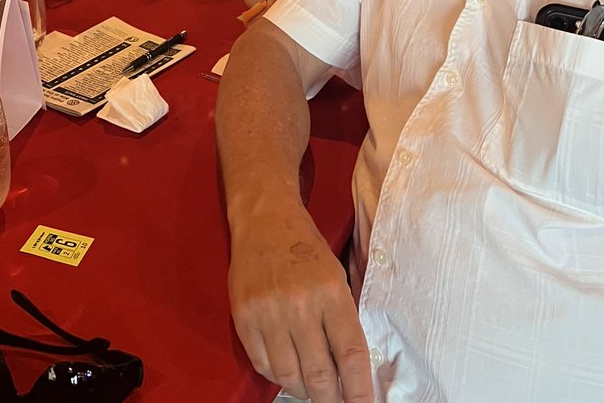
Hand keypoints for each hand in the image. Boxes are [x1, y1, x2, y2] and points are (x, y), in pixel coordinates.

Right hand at [228, 204, 372, 402]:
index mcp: (330, 292)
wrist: (264, 219)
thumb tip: (352, 369)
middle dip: (331, 400)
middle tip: (336, 402)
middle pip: (319, 375)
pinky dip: (277, 375)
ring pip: (289, 376)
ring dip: (303, 391)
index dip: (359, 391)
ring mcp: (268, 312)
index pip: (350, 356)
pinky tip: (287, 369)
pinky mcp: (244, 316)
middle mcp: (299, 304)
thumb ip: (343, 319)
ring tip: (311, 389)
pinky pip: (262, 364)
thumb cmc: (305, 247)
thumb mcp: (336, 275)